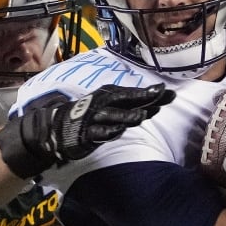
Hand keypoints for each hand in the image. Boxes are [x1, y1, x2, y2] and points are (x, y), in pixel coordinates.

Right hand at [0, 84, 175, 178]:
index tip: (169, 91)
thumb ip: (130, 105)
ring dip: (128, 116)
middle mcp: (102, 104)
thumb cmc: (87, 116)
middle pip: (126, 101)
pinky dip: (107, 132)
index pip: (133, 93)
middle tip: (163, 97)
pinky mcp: (84, 134)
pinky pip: (97, 133)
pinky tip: (117, 132)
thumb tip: (157, 99)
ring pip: (113, 116)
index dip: (150, 93)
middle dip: (144, 99)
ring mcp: (92, 119)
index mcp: (108, 96)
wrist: (56, 127)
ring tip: (143, 116)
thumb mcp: (109, 107)